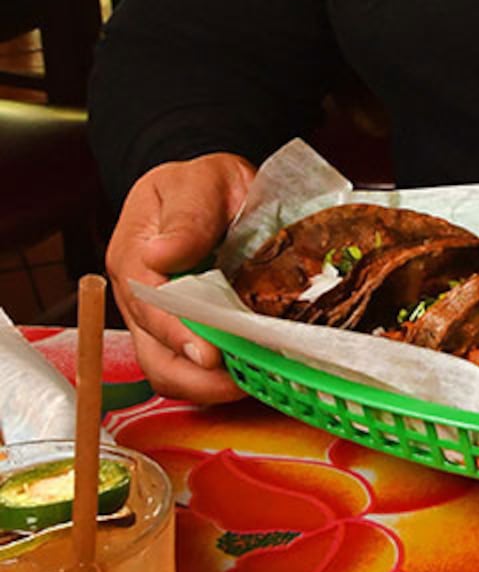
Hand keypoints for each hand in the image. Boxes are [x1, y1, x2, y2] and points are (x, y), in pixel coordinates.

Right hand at [105, 152, 254, 404]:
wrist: (213, 190)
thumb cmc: (204, 185)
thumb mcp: (200, 184)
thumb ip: (187, 217)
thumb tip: (161, 255)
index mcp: (134, 258)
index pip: (148, 307)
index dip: (178, 335)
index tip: (210, 354)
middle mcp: (137, 297)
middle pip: (153, 352)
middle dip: (196, 376)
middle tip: (242, 382)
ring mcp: (157, 319)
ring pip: (167, 370)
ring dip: (206, 387)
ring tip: (251, 386)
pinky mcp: (182, 332)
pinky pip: (189, 369)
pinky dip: (215, 381)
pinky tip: (250, 377)